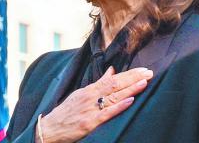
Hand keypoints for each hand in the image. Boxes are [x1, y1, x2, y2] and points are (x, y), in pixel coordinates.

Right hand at [36, 66, 152, 142]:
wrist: (48, 129)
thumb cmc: (66, 112)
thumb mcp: (81, 94)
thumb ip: (98, 83)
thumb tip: (112, 70)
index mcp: (89, 90)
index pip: (113, 78)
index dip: (129, 74)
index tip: (143, 70)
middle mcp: (91, 97)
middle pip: (115, 84)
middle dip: (134, 78)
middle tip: (149, 72)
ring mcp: (90, 110)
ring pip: (113, 97)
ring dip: (130, 89)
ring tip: (144, 82)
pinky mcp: (89, 123)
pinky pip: (107, 113)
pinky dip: (119, 106)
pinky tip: (130, 101)